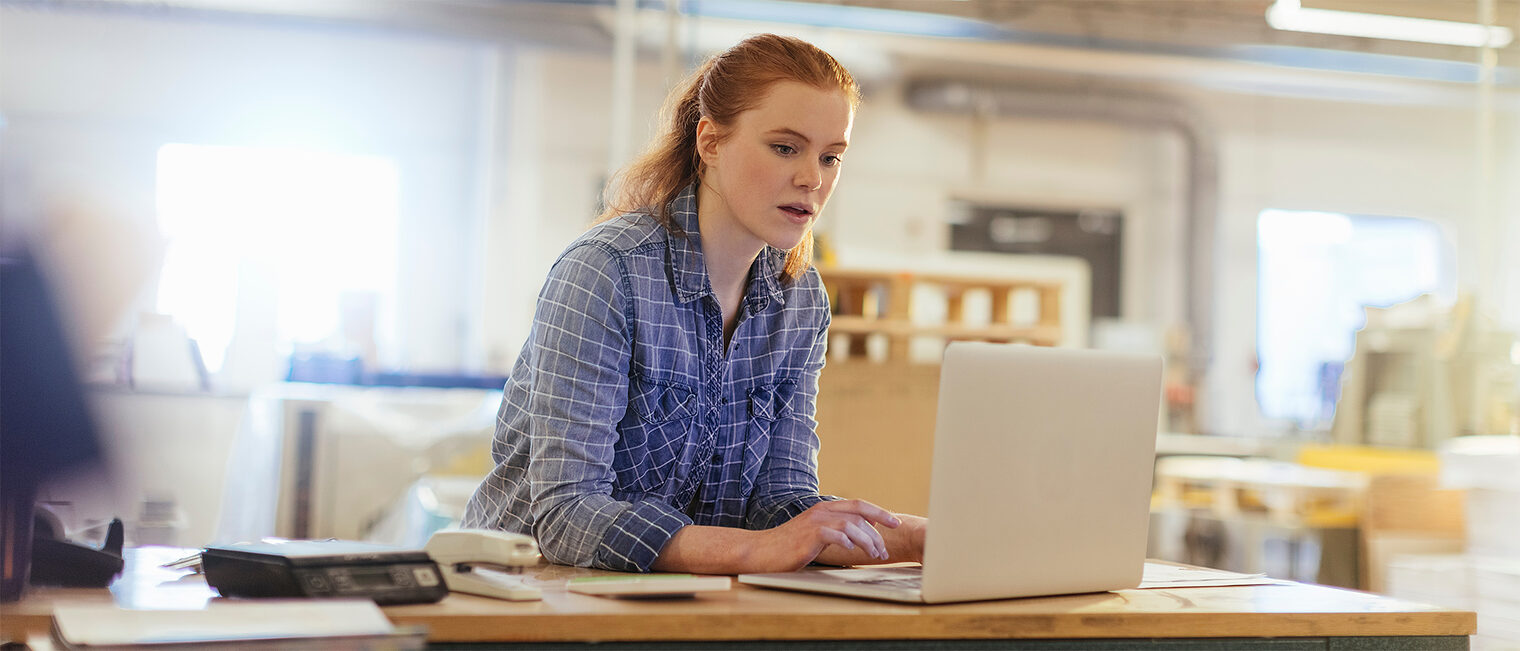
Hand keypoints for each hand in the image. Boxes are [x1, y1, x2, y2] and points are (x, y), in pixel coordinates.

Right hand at [750, 499, 900, 571]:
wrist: (761, 551)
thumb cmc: (788, 547)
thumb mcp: (814, 535)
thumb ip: (834, 530)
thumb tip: (859, 534)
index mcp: (824, 509)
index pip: (859, 505)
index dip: (879, 512)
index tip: (895, 522)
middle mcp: (821, 511)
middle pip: (860, 513)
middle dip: (878, 531)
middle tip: (885, 549)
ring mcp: (815, 521)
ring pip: (852, 525)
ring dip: (867, 541)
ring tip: (873, 555)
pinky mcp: (809, 535)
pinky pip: (836, 534)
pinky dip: (847, 542)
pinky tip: (851, 552)